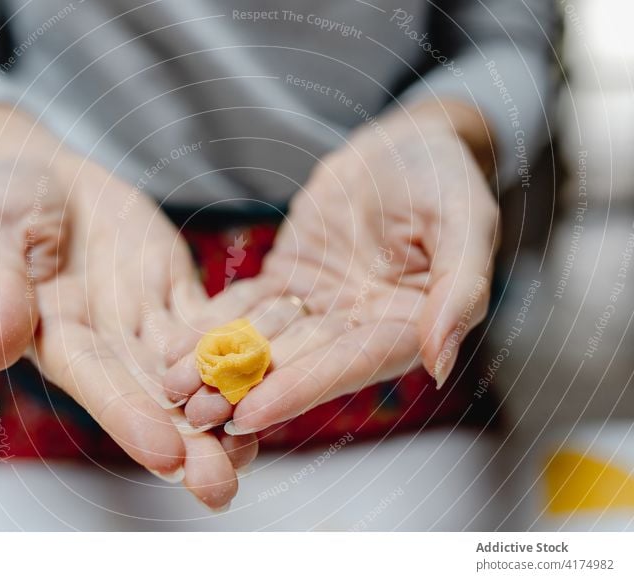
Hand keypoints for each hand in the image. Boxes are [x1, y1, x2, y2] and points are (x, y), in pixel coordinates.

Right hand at [0, 106, 254, 508]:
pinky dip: (237, 349)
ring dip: (221, 408)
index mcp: (56, 335)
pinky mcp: (174, 293)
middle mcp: (105, 341)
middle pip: (151, 397)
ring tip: (255, 449)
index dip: (129, 420)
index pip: (96, 385)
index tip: (167, 457)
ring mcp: (143, 320)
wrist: (41, 172)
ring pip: (189, 373)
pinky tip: (267, 377)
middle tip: (223, 485)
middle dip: (186, 442)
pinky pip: (210, 324)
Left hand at [165, 100, 499, 434]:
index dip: (301, 389)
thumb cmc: (445, 176)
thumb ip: (460, 290)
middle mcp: (359, 328)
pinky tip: (176, 344)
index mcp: (406, 326)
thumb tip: (439, 362)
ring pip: (265, 342)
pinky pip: (248, 308)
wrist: (404, 145)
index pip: (349, 366)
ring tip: (171, 385)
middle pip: (298, 364)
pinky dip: (214, 326)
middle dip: (245, 389)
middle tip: (193, 414)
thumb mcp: (466, 222)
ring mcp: (320, 308)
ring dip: (220, 366)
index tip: (252, 413)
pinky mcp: (289, 283)